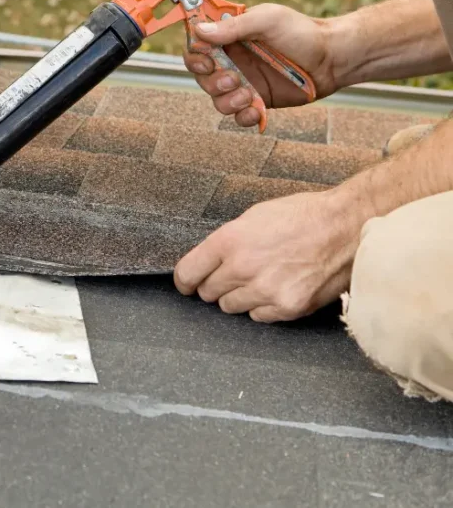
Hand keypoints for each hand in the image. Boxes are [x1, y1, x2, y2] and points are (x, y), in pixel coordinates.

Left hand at [173, 190, 359, 322]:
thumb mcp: (254, 217)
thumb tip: (208, 261)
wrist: (347, 227)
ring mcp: (266, 291)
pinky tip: (278, 288)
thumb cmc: (303, 216)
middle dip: (215, 285)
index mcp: (230, 241)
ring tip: (261, 278)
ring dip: (239, 296)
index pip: (188, 273)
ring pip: (231, 307)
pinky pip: (258, 317)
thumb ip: (227, 242)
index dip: (185, 280)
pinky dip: (263, 306)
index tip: (188, 283)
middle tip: (232, 275)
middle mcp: (243, 268)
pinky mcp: (288, 307)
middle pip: (208, 293)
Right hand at [183, 4, 338, 128]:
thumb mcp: (267, 20)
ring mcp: (244, 83)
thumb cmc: (302, 32)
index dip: (195, 57)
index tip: (208, 61)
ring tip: (249, 95)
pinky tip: (257, 110)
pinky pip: (238, 117)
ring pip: (217, 100)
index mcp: (229, 38)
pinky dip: (244, 117)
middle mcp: (232, 61)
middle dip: (213, 83)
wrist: (332, 58)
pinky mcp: (257, 101)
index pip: (196, 48)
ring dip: (228, 102)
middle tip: (234, 79)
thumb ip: (233, 27)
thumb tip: (199, 31)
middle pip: (202, 78)